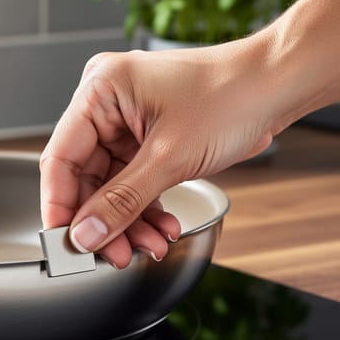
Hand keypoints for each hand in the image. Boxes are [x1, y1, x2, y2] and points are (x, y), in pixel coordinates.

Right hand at [40, 45, 275, 267]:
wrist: (279, 85)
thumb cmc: (232, 95)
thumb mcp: (170, 157)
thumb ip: (121, 201)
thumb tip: (85, 234)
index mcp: (99, 91)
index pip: (60, 159)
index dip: (60, 207)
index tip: (64, 244)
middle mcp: (107, 103)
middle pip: (86, 177)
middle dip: (104, 221)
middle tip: (113, 254)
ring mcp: (128, 121)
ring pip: (112, 186)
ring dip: (129, 220)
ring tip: (148, 245)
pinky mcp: (148, 137)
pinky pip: (134, 181)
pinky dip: (146, 208)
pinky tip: (162, 227)